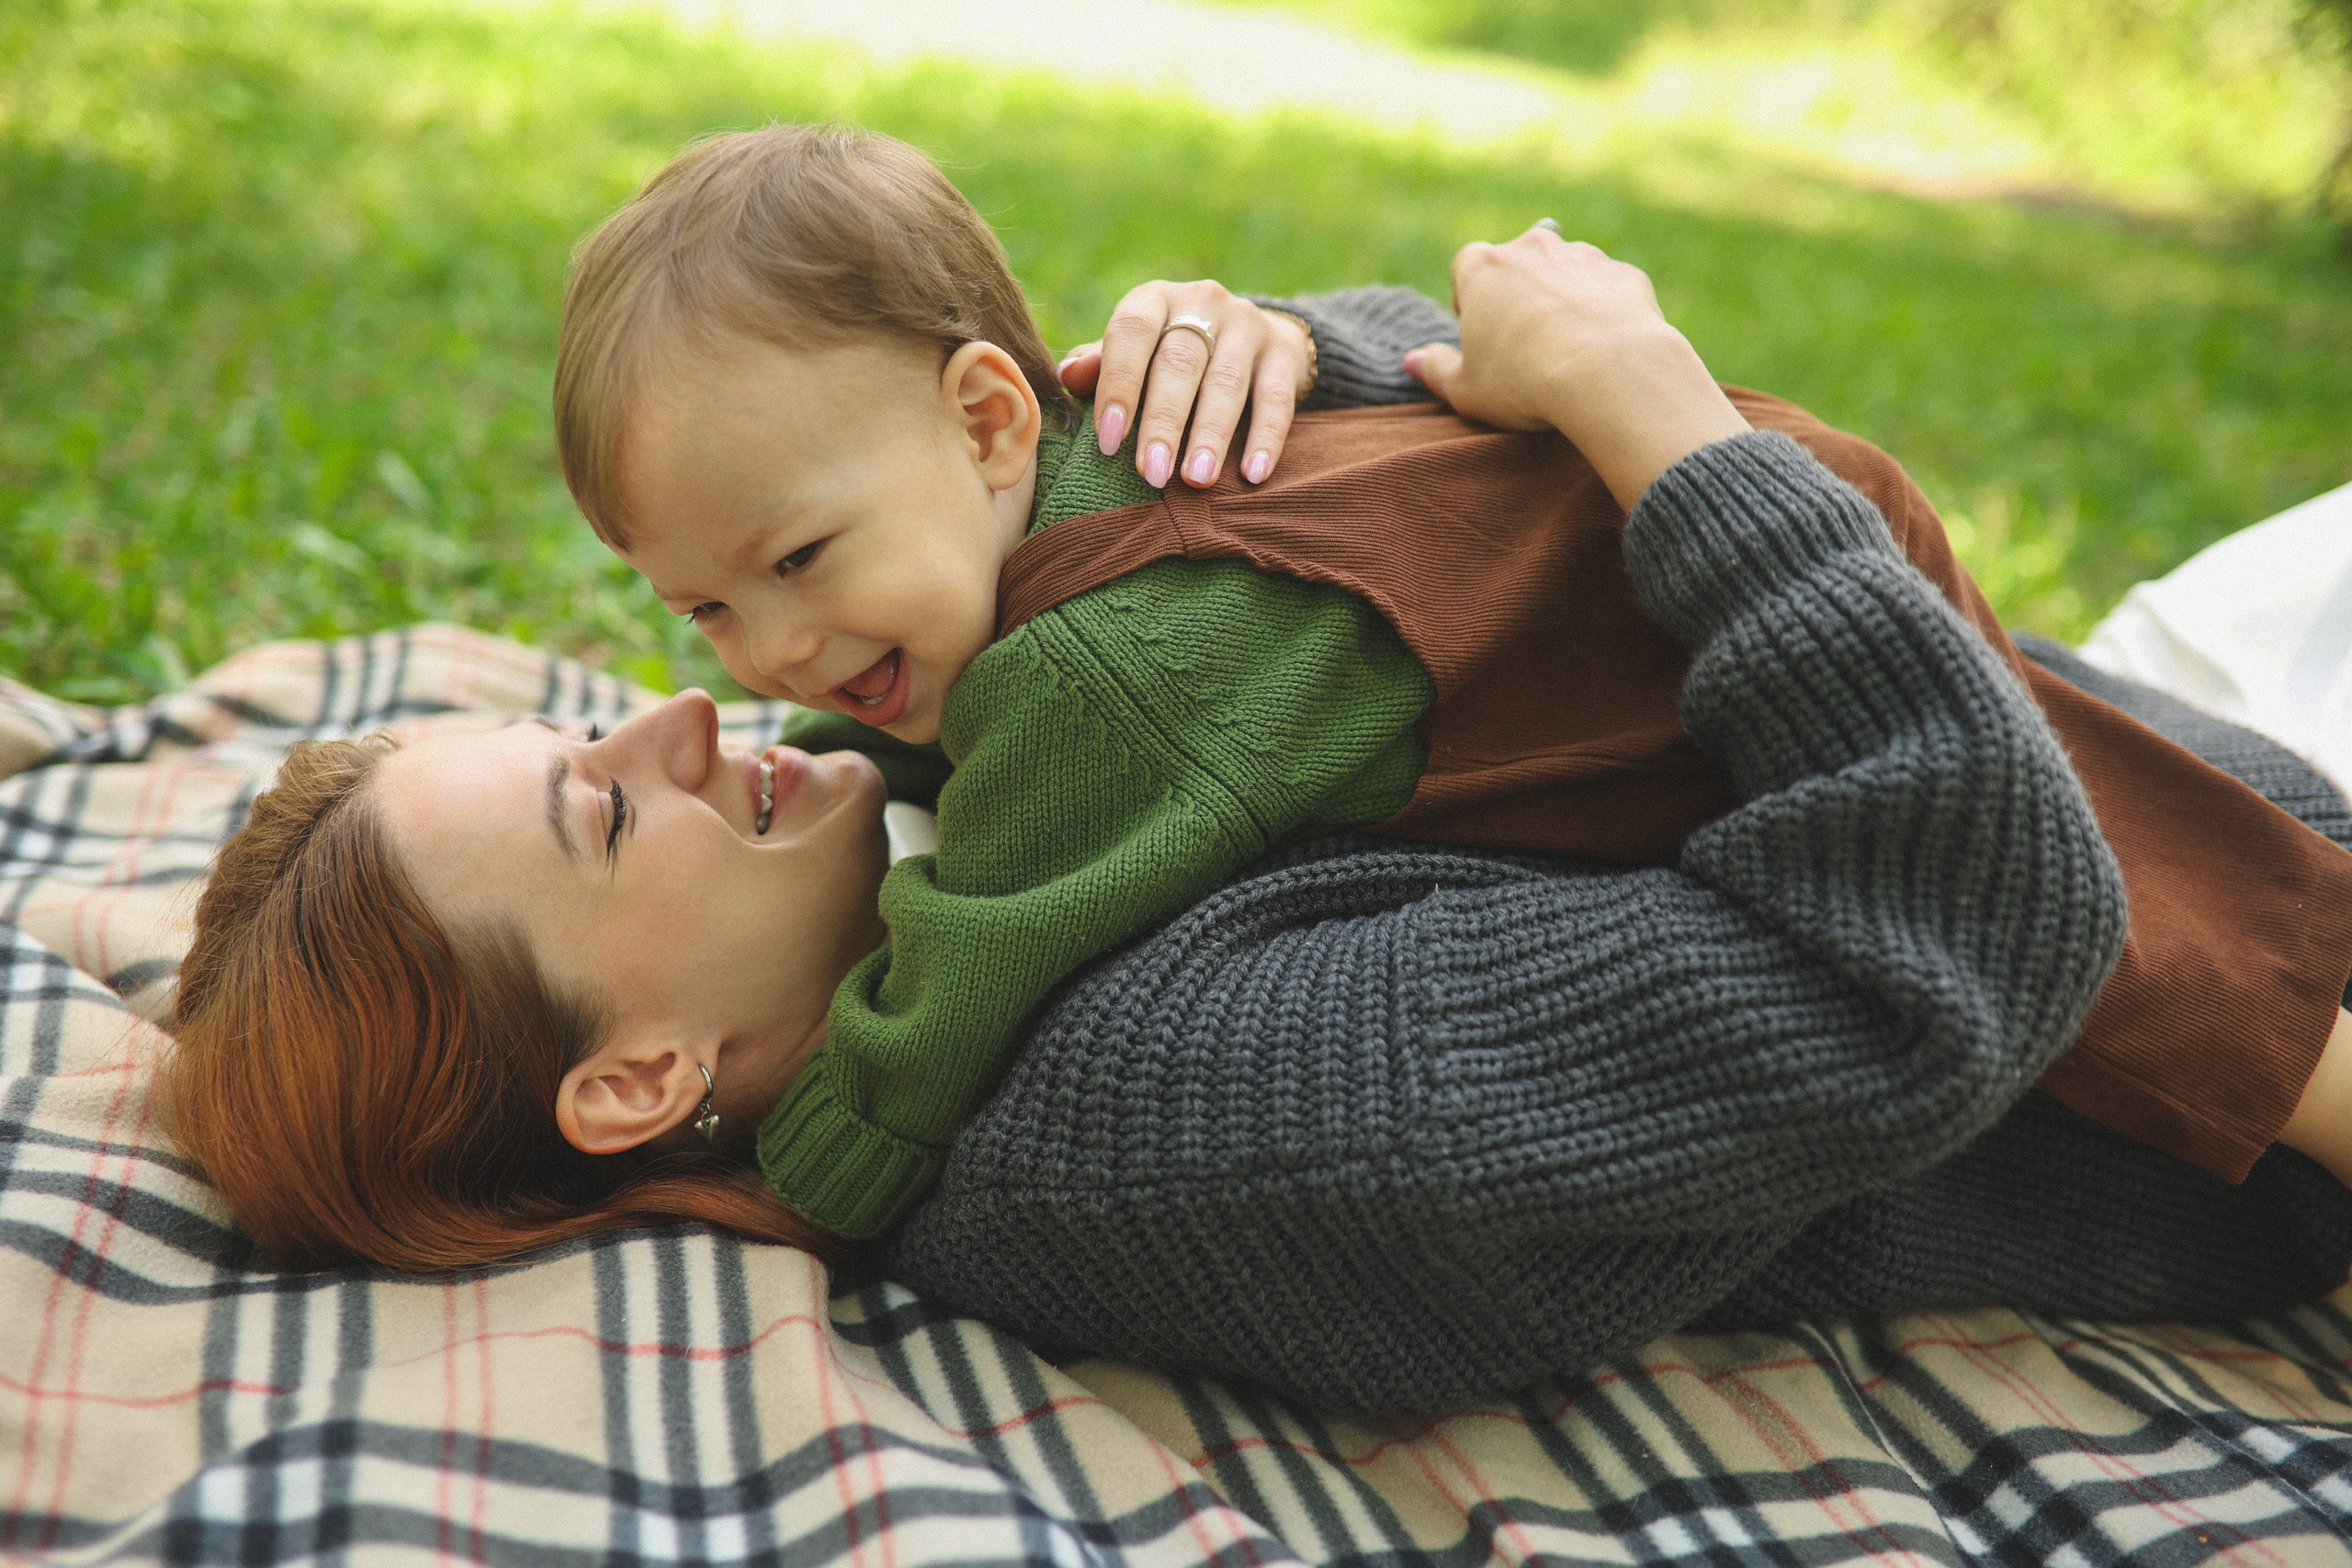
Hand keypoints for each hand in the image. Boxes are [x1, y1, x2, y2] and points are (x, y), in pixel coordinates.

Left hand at [1058, 280, 1311, 488]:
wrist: (1251, 337)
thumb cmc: (1170, 356)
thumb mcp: (1135, 353)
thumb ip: (1101, 365)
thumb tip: (1068, 376)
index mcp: (1154, 300)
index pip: (1131, 333)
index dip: (1119, 385)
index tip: (1109, 441)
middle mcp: (1201, 302)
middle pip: (1180, 363)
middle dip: (1164, 422)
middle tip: (1152, 474)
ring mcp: (1247, 324)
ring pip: (1227, 383)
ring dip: (1211, 435)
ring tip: (1196, 480)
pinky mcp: (1284, 352)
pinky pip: (1277, 398)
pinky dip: (1266, 439)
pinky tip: (1253, 475)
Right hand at [1404, 226, 1748, 511]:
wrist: (1609, 371)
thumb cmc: (1524, 381)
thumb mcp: (1466, 389)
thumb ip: (1436, 370)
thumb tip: (1413, 361)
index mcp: (1483, 268)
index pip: (1465, 270)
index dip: (1470, 303)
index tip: (1480, 336)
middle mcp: (1532, 248)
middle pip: (1518, 266)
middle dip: (1519, 296)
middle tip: (1524, 346)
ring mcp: (1583, 256)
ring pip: (1566, 274)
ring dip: (1564, 301)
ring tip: (1568, 351)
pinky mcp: (1625, 275)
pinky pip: (1608, 291)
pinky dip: (1605, 313)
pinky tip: (1605, 350)